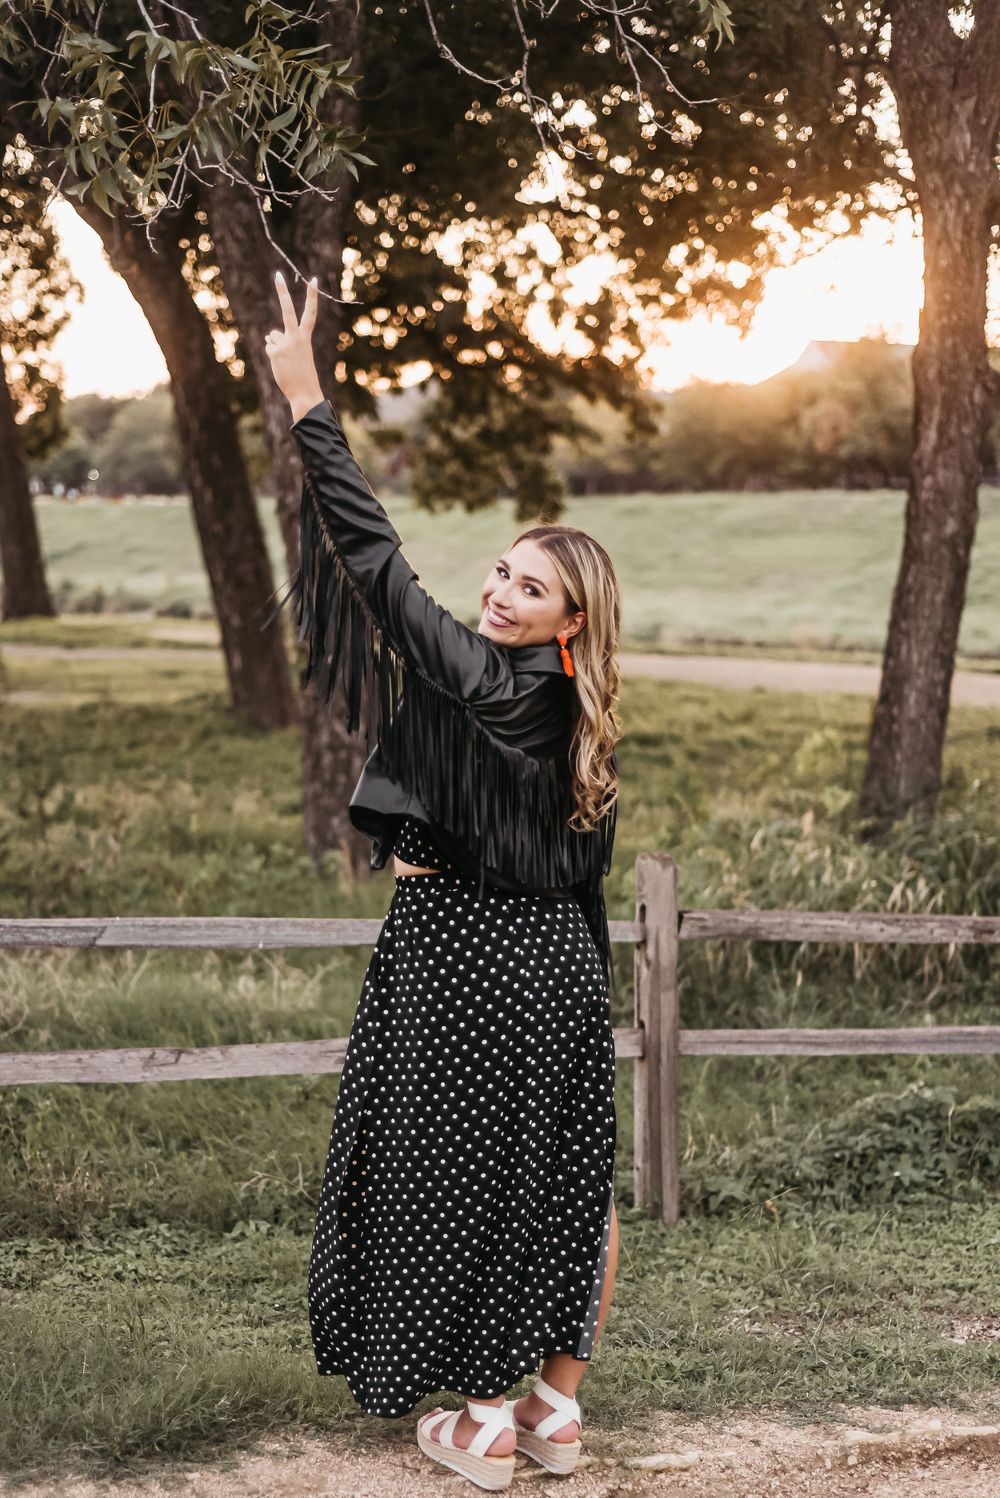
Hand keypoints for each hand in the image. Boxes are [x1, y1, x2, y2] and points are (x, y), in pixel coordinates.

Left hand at [265, 272, 323, 416]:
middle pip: (288, 310)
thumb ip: (286, 340)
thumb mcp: (299, 354)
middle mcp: (296, 338)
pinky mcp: (274, 352)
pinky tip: (280, 365)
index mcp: (306, 337)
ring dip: (276, 346)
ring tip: (286, 361)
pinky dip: (273, 356)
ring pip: (273, 337)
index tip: (314, 279)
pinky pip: (269, 348)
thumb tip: (269, 336)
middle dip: (283, 292)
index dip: (312, 296)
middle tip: (278, 275)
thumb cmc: (303, 374)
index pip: (310, 313)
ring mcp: (284, 344)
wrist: (304, 393)